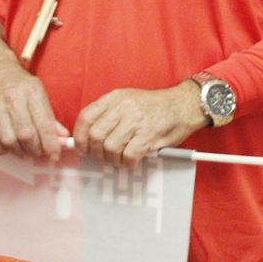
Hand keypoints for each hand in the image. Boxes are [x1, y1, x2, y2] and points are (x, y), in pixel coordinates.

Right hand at [0, 54, 67, 158]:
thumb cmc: (19, 85)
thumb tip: (63, 139)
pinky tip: (8, 146)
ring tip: (24, 150)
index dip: (51, 145)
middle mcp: (13, 99)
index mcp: (32, 92)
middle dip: (35, 150)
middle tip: (38, 153)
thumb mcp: (39, 94)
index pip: (44, 124)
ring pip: (9, 141)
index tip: (54, 156)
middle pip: (26, 135)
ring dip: (19, 152)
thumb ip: (50, 118)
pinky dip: (1, 150)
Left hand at [74, 83, 206, 167]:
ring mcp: (135, 121)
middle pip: (95, 135)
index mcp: (114, 98)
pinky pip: (128, 155)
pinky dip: (127, 163)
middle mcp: (123, 107)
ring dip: (112, 159)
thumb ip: (109, 114)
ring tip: (119, 159)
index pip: (86, 117)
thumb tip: (89, 136)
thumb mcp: (128, 100)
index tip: (81, 148)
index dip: (79, 136)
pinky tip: (131, 161)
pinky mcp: (148, 135)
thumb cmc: (155, 106)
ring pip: (110, 147)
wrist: (183, 105)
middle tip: (102, 157)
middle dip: (95, 152)